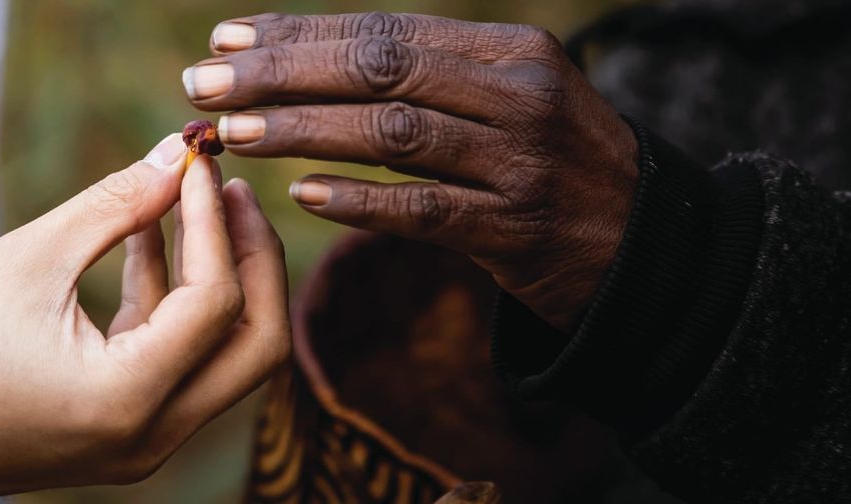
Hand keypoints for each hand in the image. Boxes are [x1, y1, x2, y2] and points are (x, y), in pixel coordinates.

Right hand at [0, 136, 289, 501]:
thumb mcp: (27, 260)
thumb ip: (113, 205)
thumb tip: (178, 154)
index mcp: (128, 399)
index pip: (215, 301)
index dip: (214, 223)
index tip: (195, 164)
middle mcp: (151, 436)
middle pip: (254, 345)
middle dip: (253, 259)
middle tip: (229, 189)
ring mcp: (141, 443)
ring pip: (222, 357)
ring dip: (216, 277)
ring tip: (190, 197)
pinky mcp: (122, 431)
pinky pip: (176, 363)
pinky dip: (172, 303)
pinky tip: (146, 238)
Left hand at [185, 12, 638, 329]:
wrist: (646, 247)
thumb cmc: (546, 161)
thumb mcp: (504, 95)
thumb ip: (422, 75)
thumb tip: (300, 56)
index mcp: (510, 50)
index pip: (385, 31)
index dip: (299, 34)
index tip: (224, 39)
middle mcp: (519, 96)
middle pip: (380, 71)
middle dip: (282, 74)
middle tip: (204, 83)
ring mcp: (519, 165)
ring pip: (393, 136)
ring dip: (303, 131)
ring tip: (232, 130)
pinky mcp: (515, 232)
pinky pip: (424, 212)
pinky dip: (360, 201)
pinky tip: (302, 195)